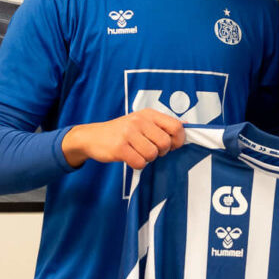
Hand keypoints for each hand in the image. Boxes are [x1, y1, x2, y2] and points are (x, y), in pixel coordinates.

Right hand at [61, 109, 184, 168]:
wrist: (93, 136)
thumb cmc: (121, 131)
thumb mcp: (141, 121)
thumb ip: (162, 124)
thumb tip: (186, 125)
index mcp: (148, 114)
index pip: (175, 126)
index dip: (178, 140)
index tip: (172, 146)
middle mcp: (139, 121)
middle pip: (165, 143)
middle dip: (161, 152)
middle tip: (151, 150)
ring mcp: (128, 133)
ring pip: (152, 154)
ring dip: (147, 159)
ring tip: (138, 153)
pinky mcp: (119, 147)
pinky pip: (139, 163)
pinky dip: (137, 164)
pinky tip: (130, 157)